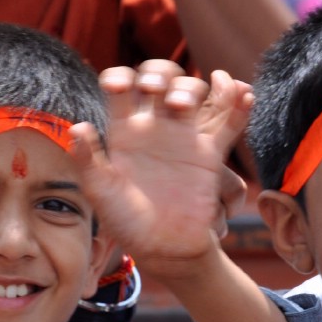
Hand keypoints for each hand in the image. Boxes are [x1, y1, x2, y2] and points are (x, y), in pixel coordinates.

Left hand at [73, 61, 251, 277]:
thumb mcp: (101, 193)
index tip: (119, 86)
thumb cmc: (126, 222)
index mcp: (123, 130)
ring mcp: (183, 136)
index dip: (119, 77)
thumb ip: (88, 161)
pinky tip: (244, 94)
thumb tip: (77, 128)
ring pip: (193, 92)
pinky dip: (238, 105)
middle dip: (159, 73)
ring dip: (191, 87)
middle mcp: (154, 126)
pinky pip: (228, 123)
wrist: (164, 248)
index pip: (121, 87)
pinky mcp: (210, 153)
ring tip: (182, 105)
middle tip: (155, 90)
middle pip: (161, 79)